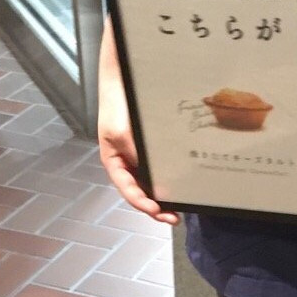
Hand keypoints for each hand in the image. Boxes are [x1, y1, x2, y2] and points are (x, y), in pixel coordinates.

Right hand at [97, 72, 178, 225]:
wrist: (124, 79)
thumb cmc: (116, 104)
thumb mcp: (122, 132)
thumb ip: (135, 154)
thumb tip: (152, 174)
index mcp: (115, 164)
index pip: (128, 191)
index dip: (143, 204)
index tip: (157, 211)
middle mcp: (128, 164)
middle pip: (142, 193)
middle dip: (157, 208)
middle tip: (174, 217)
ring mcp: (139, 158)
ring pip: (152, 185)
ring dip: (164, 197)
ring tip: (179, 207)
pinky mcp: (151, 150)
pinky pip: (161, 170)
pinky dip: (170, 180)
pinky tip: (181, 186)